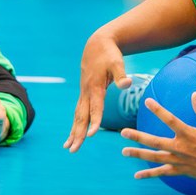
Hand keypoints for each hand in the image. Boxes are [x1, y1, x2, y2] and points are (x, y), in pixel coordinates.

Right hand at [64, 32, 129, 151]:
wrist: (97, 45)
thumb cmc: (109, 54)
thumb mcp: (117, 62)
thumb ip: (121, 75)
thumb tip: (127, 85)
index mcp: (95, 87)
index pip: (95, 108)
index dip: (94, 121)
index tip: (91, 135)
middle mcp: (86, 92)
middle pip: (81, 116)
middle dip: (77, 133)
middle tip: (72, 149)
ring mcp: (83, 93)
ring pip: (77, 115)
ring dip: (73, 131)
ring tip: (68, 146)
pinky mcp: (84, 93)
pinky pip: (79, 112)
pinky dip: (76, 124)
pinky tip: (74, 133)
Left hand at [120, 92, 195, 185]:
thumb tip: (194, 94)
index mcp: (189, 134)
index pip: (170, 119)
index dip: (158, 110)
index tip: (148, 101)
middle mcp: (181, 148)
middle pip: (154, 142)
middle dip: (137, 137)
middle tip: (123, 133)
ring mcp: (180, 161)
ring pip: (154, 158)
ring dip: (138, 154)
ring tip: (124, 151)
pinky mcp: (182, 171)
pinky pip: (162, 173)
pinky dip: (149, 174)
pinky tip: (137, 175)